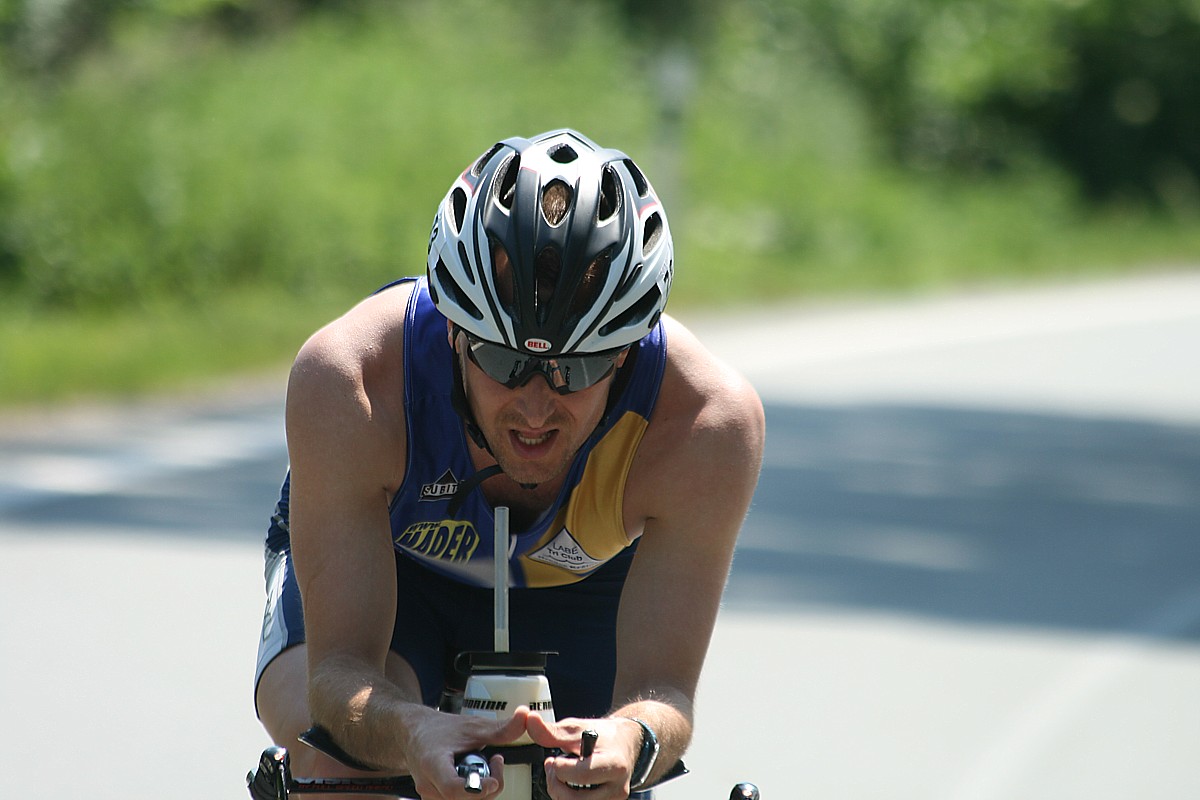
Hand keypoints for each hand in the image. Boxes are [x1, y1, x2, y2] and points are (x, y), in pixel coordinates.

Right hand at [404, 705, 531, 798]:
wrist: (415, 733)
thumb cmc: (439, 729)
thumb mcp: (471, 726)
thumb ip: (500, 729)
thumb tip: (525, 717)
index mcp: (432, 764)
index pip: (453, 788)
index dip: (477, 788)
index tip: (494, 780)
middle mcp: (428, 785)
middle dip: (487, 787)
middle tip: (496, 762)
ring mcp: (430, 796)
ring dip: (481, 792)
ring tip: (486, 768)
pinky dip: (473, 794)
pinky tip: (476, 779)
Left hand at [526, 714, 641, 798]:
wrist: (626, 743)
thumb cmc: (604, 735)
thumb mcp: (578, 728)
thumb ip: (552, 730)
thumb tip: (530, 721)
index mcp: (614, 764)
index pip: (581, 775)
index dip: (560, 768)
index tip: (556, 758)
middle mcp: (617, 787)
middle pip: (575, 799)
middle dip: (556, 783)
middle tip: (552, 767)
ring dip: (560, 793)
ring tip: (559, 774)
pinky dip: (568, 797)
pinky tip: (568, 783)